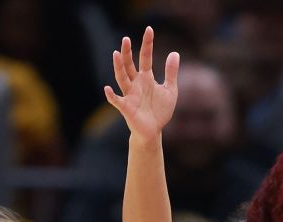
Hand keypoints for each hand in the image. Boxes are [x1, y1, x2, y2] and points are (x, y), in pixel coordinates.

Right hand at [104, 27, 178, 142]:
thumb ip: (171, 72)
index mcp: (146, 78)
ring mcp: (130, 95)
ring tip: (116, 54)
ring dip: (118, 67)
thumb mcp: (170, 90)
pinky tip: (107, 88)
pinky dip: (111, 96)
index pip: (145, 57)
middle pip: (129, 65)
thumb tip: (174, 52)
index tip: (149, 29)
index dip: (147, 44)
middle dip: (127, 52)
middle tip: (126, 39)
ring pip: (121, 78)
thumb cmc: (160, 110)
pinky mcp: (126, 108)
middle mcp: (135, 84)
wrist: (153, 131)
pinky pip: (117, 101)